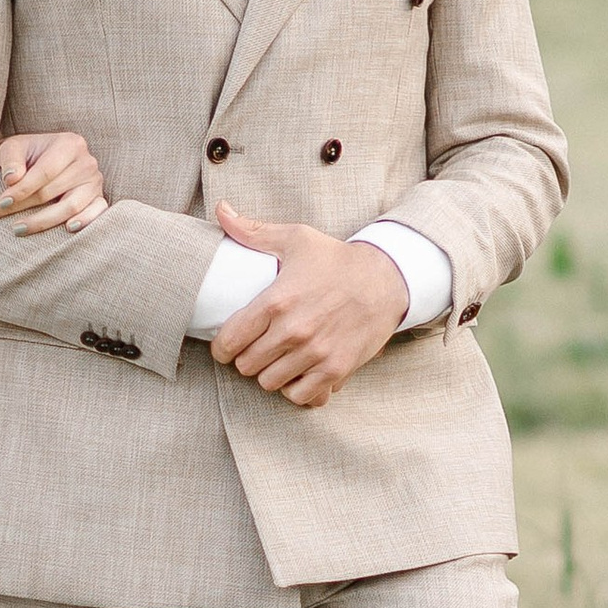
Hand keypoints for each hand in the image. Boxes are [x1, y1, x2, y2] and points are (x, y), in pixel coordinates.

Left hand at [0, 128, 109, 233]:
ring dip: (43, 221)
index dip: (22, 190)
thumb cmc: (27, 154)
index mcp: (69, 144)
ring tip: (18, 229)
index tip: (0, 202)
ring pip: (71, 206)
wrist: (43, 158)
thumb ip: (11, 161)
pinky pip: (97, 212)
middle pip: (53, 191)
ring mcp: (95, 182)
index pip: (45, 172)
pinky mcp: (98, 198)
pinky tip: (68, 229)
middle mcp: (87, 162)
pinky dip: (85, 221)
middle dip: (22, 206)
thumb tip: (11, 180)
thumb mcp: (13, 148)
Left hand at [208, 205, 407, 406]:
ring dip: (269, 374)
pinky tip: (298, 373)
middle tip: (255, 349)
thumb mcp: (296, 239)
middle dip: (246, 358)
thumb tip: (222, 211)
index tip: (227, 345)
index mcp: (277, 301)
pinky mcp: (336, 369)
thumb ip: (254, 231)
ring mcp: (316, 353)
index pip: (229, 340)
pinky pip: (300, 396)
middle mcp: (294, 331)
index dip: (222, 347)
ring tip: (276, 360)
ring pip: (269, 383)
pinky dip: (296, 388)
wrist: (386, 279)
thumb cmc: (336, 259)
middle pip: (246, 365)